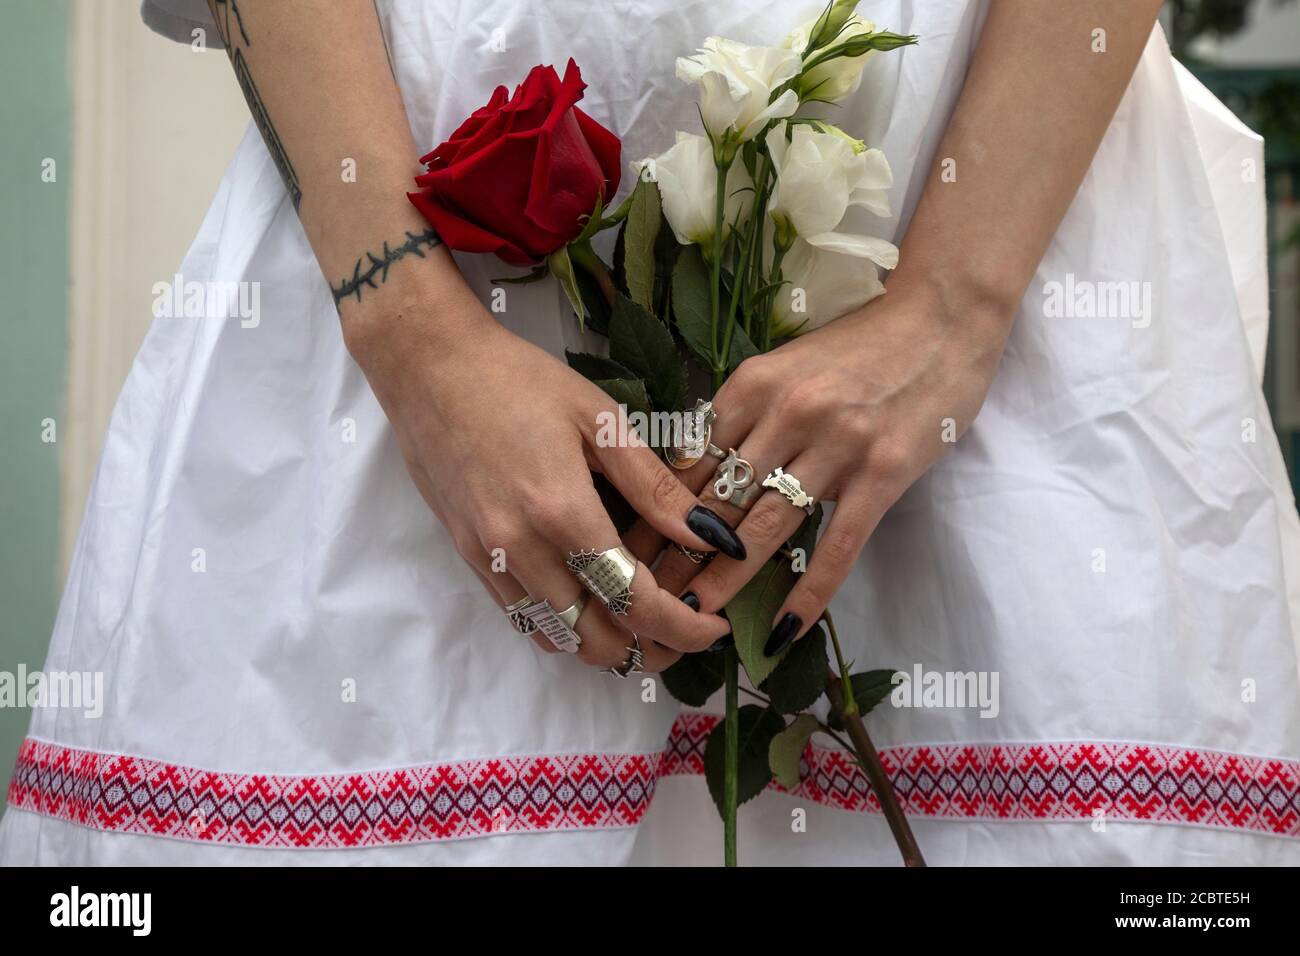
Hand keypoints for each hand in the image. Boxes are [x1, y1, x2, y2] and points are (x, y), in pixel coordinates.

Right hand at [346, 285, 745, 671]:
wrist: (428, 365)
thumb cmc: (518, 379)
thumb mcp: (600, 419)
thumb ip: (654, 486)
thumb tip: (709, 534)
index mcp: (563, 511)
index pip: (633, 601)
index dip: (682, 626)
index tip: (713, 626)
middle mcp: (521, 548)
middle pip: (597, 640)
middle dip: (649, 648)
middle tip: (683, 629)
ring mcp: (489, 558)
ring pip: (556, 638)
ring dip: (605, 645)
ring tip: (642, 621)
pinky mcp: (468, 556)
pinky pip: (523, 617)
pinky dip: (564, 625)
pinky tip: (590, 599)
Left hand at [630, 282, 1011, 655]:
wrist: (943, 317)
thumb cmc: (861, 343)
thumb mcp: (786, 365)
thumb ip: (744, 413)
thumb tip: (695, 468)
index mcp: (753, 385)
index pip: (691, 462)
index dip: (654, 512)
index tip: (628, 551)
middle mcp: (787, 413)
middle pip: (718, 501)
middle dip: (677, 556)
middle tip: (644, 599)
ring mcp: (837, 445)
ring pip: (767, 528)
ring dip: (725, 580)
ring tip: (692, 620)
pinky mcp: (883, 474)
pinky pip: (837, 546)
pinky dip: (808, 594)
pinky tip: (782, 631)